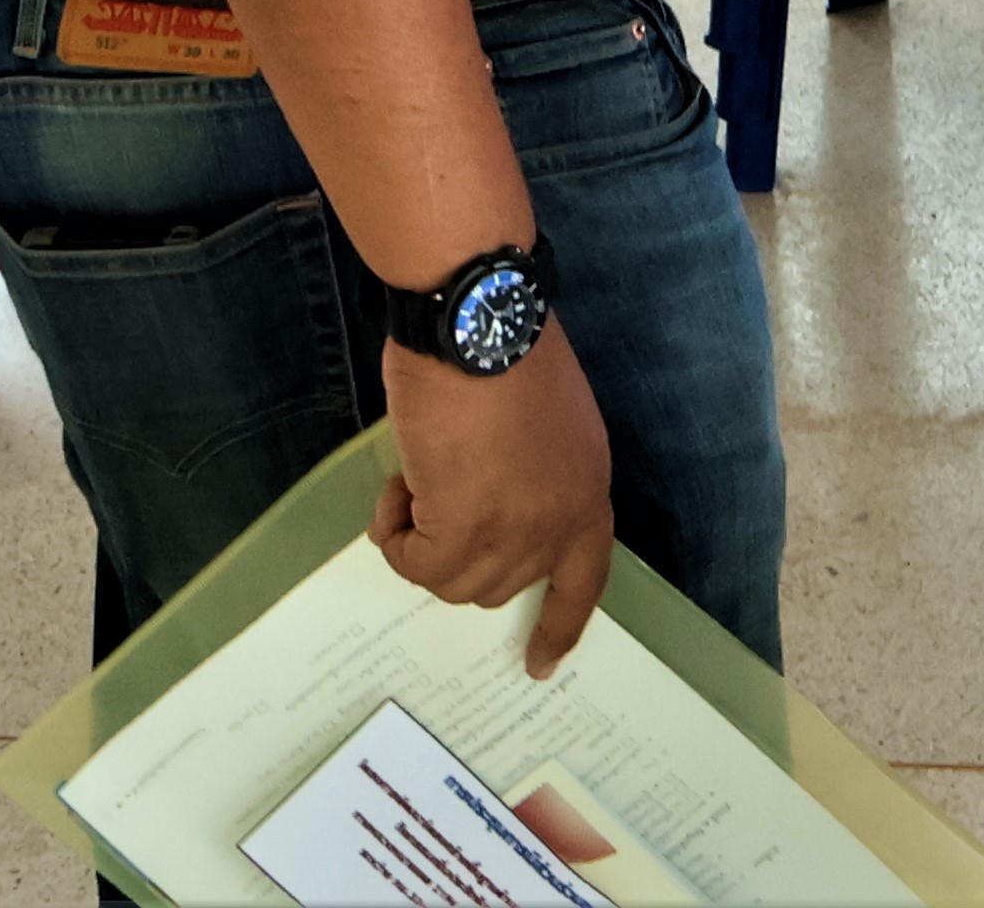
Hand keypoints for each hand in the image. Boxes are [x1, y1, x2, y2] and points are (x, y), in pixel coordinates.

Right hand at [372, 320, 616, 678]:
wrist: (478, 318)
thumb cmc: (502, 348)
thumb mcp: (538, 422)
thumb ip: (522, 473)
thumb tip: (473, 503)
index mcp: (587, 487)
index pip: (583, 578)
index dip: (559, 623)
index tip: (540, 665)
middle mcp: (562, 519)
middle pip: (499, 582)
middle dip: (455, 547)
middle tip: (428, 487)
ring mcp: (518, 531)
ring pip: (454, 580)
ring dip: (422, 535)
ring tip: (415, 473)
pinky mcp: (467, 530)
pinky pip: (418, 563)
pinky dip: (397, 533)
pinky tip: (400, 482)